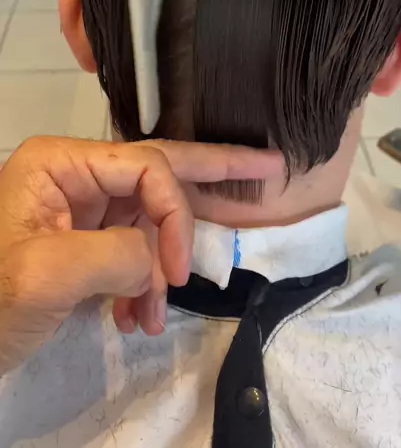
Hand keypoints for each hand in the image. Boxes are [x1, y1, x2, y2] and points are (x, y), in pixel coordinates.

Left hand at [0, 135, 282, 374]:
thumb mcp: (47, 274)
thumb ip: (118, 253)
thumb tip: (160, 259)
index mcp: (63, 163)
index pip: (146, 167)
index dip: (176, 216)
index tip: (179, 273)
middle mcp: (77, 175)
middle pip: (160, 169)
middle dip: (216, 172)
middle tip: (269, 165)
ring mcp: (81, 209)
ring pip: (150, 223)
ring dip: (163, 269)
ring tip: (157, 316)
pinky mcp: (84, 244)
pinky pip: (133, 253)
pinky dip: (144, 287)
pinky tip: (137, 320)